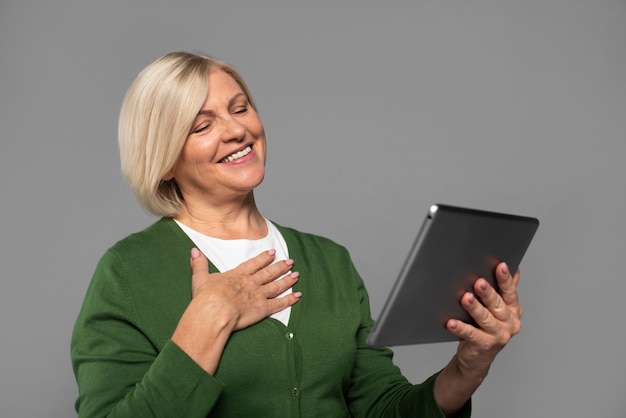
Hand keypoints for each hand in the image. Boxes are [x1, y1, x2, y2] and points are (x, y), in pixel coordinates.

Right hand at [189, 247, 301, 330]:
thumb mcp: (200, 278)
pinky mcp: (263, 308)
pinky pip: (279, 303)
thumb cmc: (206, 297)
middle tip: (290, 261)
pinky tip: (298, 296)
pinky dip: (290, 300)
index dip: (264, 258)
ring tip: (297, 274)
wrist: (214, 311)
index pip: (254, 264)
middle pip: (269, 273)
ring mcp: (258, 295)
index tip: (273, 252)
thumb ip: (199, 264)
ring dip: (287, 280)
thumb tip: (194, 250)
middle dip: (280, 266)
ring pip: (277, 285)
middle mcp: (250, 283)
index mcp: (237, 275)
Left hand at [434, 262, 521, 415]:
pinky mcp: (484, 345)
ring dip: (475, 308)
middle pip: (497, 305)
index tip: (500, 265)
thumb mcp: (496, 309)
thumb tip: (515, 270)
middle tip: (478, 282)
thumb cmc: (485, 328)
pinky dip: (460, 328)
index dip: (505, 279)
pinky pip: (470, 334)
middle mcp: (510, 323)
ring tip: (465, 298)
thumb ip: (503, 291)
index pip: (510, 292)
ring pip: (485, 319)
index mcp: (514, 310)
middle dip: (488, 293)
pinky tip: (450, 322)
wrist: (477, 358)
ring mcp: (499, 336)